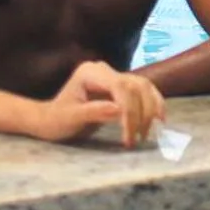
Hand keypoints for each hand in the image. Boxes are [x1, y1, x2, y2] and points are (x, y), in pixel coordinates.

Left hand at [40, 60, 166, 146]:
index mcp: (91, 73)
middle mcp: (105, 70)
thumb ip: (93, 112)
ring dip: (151, 110)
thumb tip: (120, 110)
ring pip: (144, 87)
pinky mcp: (122, 86)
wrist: (50, 120)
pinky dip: (154, 104)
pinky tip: (159, 120)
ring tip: (147, 133)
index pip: (120, 86)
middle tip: (137, 139)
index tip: (129, 136)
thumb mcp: (70, 119)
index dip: (130, 111)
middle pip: (136, 86)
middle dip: (141, 114)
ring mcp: (114, 76)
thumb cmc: (56, 121)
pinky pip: (145, 91)